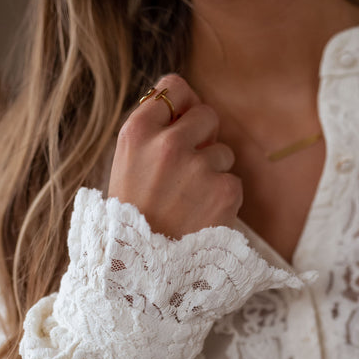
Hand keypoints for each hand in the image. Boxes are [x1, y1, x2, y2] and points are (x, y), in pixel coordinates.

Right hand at [108, 74, 242, 238]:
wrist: (142, 270)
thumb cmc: (133, 218)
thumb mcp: (125, 167)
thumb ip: (152, 133)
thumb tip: (188, 105)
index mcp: (137, 132)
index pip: (174, 88)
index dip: (181, 108)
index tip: (179, 127)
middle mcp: (168, 144)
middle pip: (207, 114)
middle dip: (203, 138)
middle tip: (185, 173)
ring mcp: (198, 167)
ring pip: (223, 152)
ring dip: (212, 173)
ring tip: (188, 203)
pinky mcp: (224, 191)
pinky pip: (233, 181)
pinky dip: (222, 199)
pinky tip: (200, 218)